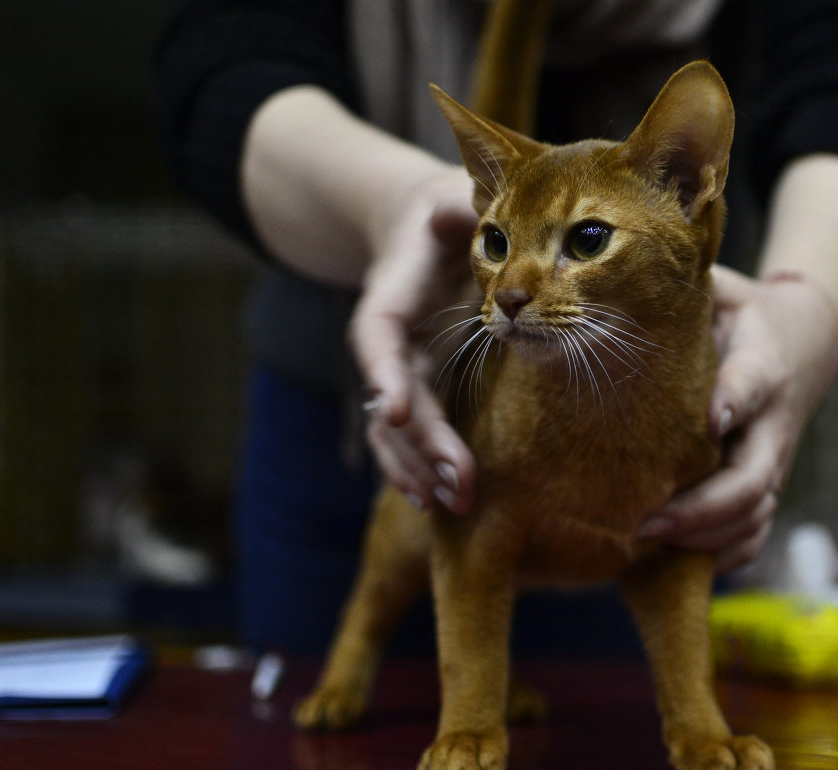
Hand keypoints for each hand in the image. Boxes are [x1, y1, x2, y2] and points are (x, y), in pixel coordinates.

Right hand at [350, 169, 479, 512]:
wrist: (424, 228)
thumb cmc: (446, 212)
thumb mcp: (453, 199)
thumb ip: (458, 206)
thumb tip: (455, 209)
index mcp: (393, 293)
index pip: (379, 337)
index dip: (384, 373)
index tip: (397, 410)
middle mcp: (391, 338)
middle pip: (395, 396)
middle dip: (422, 442)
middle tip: (455, 482)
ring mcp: (403, 365)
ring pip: (396, 426)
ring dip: (420, 466)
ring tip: (453, 501)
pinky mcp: (419, 382)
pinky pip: (410, 431)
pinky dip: (419, 464)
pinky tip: (439, 496)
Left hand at [639, 265, 837, 571]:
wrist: (803, 339)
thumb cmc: (742, 313)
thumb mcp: (720, 289)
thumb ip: (686, 290)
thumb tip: (626, 282)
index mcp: (762, 365)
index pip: (752, 385)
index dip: (733, 403)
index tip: (708, 421)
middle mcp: (773, 424)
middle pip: (753, 481)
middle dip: (700, 510)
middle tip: (644, 522)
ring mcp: (772, 462)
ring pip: (754, 518)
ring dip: (705, 541)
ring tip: (644, 544)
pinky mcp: (765, 486)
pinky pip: (753, 535)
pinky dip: (720, 557)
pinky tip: (671, 563)